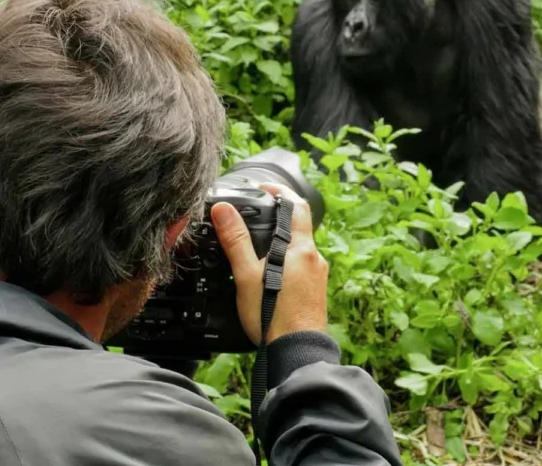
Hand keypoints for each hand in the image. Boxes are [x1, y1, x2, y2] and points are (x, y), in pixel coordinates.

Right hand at [211, 183, 328, 344]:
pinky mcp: (315, 293)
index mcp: (302, 249)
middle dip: (274, 223)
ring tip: (254, 252)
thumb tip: (224, 210)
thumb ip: (236, 240)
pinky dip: (284, 266)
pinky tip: (268, 279)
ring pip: (297, 251)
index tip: (262, 188)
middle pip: (297, 229)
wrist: (296, 352)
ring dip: (279, 246)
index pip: (296, 205)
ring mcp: (317, 277)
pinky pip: (299, 270)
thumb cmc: (274, 317)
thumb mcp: (247, 275)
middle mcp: (315, 259)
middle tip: (251, 220)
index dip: (279, 191)